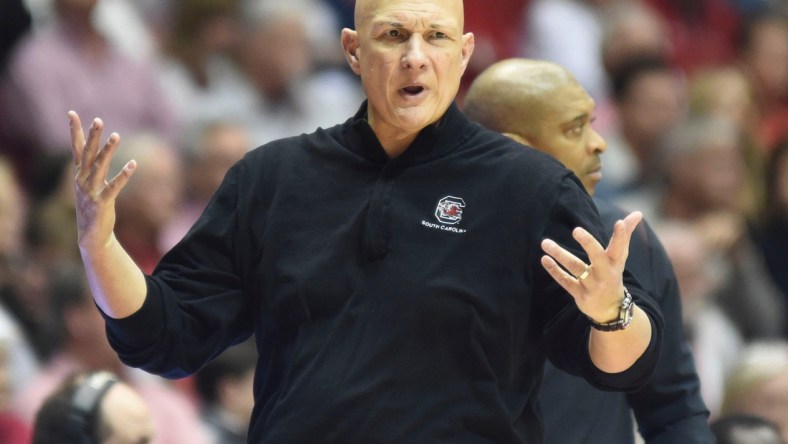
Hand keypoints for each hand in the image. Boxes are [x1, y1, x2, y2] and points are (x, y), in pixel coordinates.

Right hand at [69, 111, 134, 251]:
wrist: (91, 235)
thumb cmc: (93, 207)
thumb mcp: (92, 184)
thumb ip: (96, 167)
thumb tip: (102, 151)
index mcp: (79, 175)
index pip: (77, 148)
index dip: (75, 131)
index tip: (71, 113)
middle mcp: (82, 181)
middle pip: (88, 154)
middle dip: (93, 136)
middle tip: (98, 120)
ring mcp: (90, 192)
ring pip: (100, 167)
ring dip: (108, 151)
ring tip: (116, 135)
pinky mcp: (102, 203)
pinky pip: (114, 187)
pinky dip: (124, 175)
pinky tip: (133, 164)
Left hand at [540, 211, 642, 322]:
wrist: (612, 310)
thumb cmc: (613, 274)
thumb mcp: (620, 257)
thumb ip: (624, 235)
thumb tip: (637, 213)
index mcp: (615, 262)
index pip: (619, 247)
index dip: (620, 236)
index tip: (619, 222)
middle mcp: (605, 273)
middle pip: (597, 256)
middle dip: (588, 243)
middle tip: (576, 230)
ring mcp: (592, 285)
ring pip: (575, 267)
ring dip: (560, 254)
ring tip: (545, 242)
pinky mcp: (580, 294)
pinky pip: (565, 281)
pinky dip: (554, 270)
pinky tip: (545, 259)